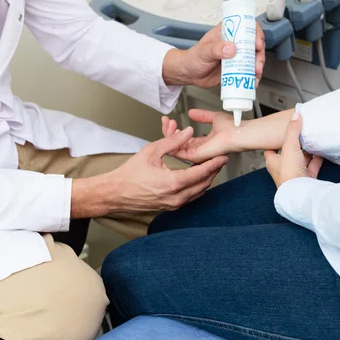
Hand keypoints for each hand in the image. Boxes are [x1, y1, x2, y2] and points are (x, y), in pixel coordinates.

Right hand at [108, 127, 227, 211]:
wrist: (116, 192)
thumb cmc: (129, 174)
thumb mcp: (151, 151)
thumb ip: (173, 141)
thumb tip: (188, 132)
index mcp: (173, 183)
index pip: (202, 173)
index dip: (214, 163)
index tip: (223, 156)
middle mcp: (176, 197)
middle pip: (204, 184)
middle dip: (213, 171)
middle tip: (219, 160)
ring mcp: (174, 204)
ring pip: (199, 193)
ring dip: (206, 180)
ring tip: (210, 167)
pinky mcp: (170, 207)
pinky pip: (190, 198)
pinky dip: (197, 187)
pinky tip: (196, 177)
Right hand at [161, 110, 236, 162]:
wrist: (239, 132)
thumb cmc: (232, 127)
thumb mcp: (214, 117)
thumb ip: (202, 116)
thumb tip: (192, 112)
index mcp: (203, 144)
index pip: (184, 140)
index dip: (176, 131)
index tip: (171, 121)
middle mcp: (200, 151)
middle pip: (178, 145)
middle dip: (169, 133)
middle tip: (166, 121)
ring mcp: (198, 155)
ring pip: (176, 148)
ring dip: (169, 136)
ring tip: (168, 124)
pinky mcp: (197, 156)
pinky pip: (179, 152)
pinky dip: (172, 142)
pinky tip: (170, 133)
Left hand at [162, 22, 264, 88]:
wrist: (189, 74)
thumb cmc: (193, 58)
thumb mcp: (203, 51)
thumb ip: (216, 49)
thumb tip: (231, 48)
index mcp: (227, 31)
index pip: (246, 25)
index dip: (255, 33)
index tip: (257, 43)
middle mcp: (234, 42)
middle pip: (254, 43)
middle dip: (259, 54)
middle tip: (257, 64)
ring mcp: (237, 55)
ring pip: (254, 57)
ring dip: (258, 66)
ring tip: (255, 74)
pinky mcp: (237, 67)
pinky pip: (249, 70)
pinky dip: (254, 76)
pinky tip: (253, 81)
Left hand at [264, 113, 322, 188]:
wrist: (301, 192)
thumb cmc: (289, 173)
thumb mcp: (289, 147)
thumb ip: (292, 131)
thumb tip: (295, 116)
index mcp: (273, 162)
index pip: (271, 148)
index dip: (275, 140)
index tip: (281, 132)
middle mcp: (283, 168)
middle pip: (288, 153)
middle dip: (295, 144)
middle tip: (301, 133)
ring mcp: (295, 174)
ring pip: (301, 159)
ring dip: (307, 151)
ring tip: (312, 139)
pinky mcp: (307, 178)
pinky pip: (312, 166)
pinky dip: (317, 159)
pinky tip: (321, 151)